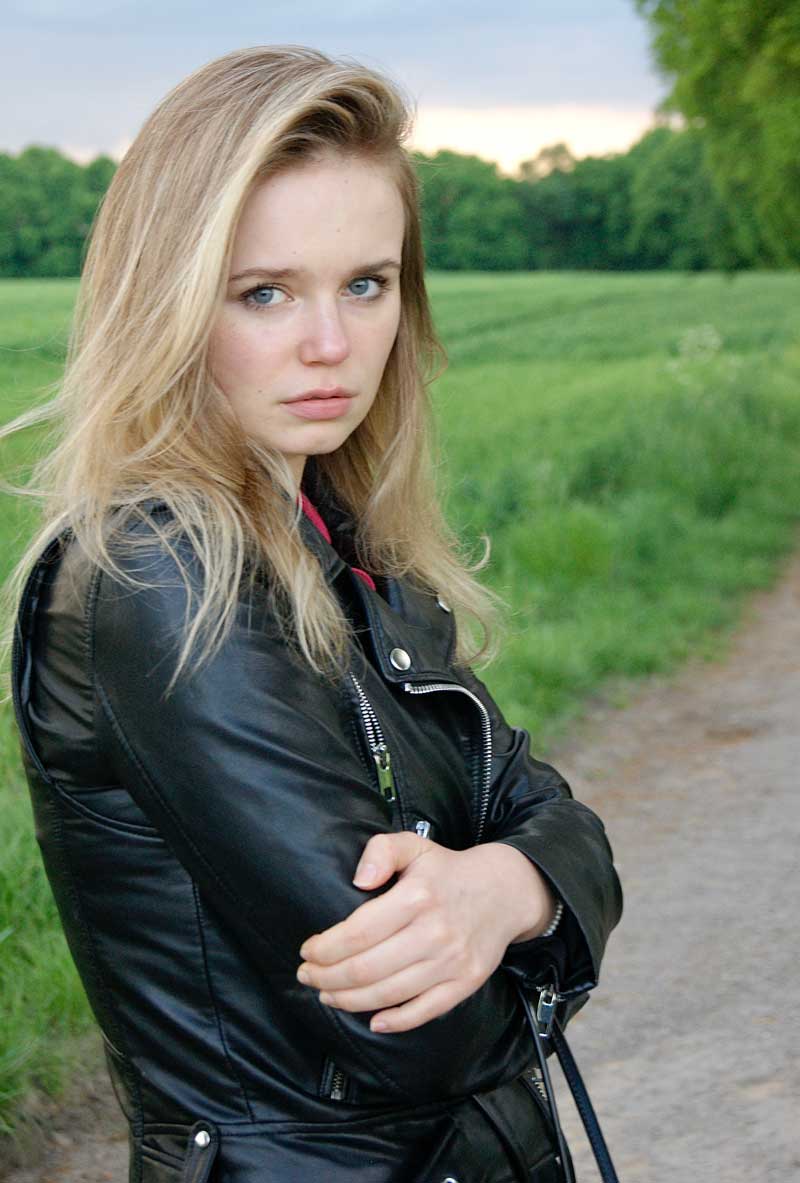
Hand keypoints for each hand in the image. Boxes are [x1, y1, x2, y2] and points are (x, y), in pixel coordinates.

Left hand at [296, 833, 554, 1032]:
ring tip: (328, 995)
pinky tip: (373, 1019)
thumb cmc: (447, 870)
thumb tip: (359, 880)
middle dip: (326, 978)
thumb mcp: (413, 845)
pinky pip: (425, 1011)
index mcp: (416, 897)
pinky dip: (395, 1021)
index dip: (325, 948)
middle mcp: (434, 932)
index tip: (307, 951)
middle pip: (366, 969)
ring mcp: (451, 961)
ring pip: (389, 993)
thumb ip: (381, 851)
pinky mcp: (466, 982)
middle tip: (307, 977)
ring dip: (349, 1000)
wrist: (505, 891)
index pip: (358, 933)